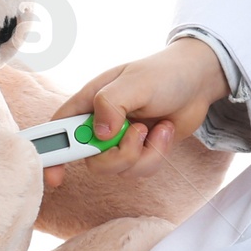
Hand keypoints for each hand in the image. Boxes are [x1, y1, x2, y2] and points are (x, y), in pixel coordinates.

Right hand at [43, 36, 227, 186]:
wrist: (198, 82)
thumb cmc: (163, 73)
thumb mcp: (135, 82)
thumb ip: (111, 103)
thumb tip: (100, 134)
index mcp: (90, 102)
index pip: (59, 128)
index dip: (51, 153)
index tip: (56, 176)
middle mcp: (102, 123)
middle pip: (90, 159)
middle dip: (116, 155)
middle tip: (137, 132)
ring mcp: (121, 140)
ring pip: (117, 169)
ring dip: (141, 153)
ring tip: (155, 126)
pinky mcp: (141, 151)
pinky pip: (140, 170)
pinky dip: (156, 154)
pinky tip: (165, 131)